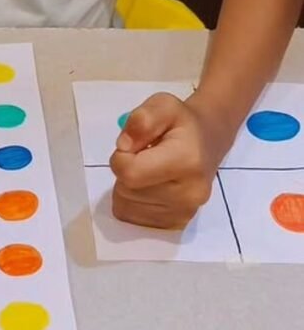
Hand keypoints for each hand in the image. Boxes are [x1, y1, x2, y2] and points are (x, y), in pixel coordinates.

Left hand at [109, 92, 223, 229]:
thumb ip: (142, 119)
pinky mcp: (177, 224)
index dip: (120, 157)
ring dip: (127, 187)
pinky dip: (133, 202)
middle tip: (144, 157)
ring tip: (148, 170)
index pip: (129, 173)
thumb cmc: (182, 123)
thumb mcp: (163, 104)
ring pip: (125, 205)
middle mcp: (189, 193)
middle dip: (125, 171)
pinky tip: (150, 185)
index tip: (133, 145)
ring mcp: (184, 213)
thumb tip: (123, 146)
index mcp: (187, 161)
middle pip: (126, 190)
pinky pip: (132, 218)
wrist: (208, 142)